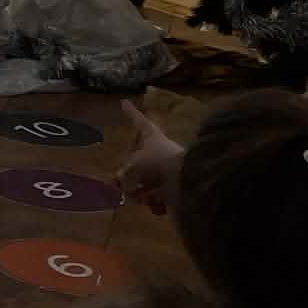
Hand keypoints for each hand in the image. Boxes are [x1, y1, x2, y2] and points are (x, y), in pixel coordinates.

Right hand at [117, 99, 184, 214]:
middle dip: (130, 175)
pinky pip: (159, 197)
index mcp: (151, 137)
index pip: (138, 121)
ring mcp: (168, 170)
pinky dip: (156, 204)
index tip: (124, 102)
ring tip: (142, 197)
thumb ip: (124, 173)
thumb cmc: (158, 163)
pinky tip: (158, 205)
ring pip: (146, 183)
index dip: (130, 112)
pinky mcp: (176, 188)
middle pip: (138, 161)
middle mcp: (160, 151)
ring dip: (141, 192)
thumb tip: (119, 181)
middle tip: (121, 184)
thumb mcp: (133, 165)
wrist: (188, 183)